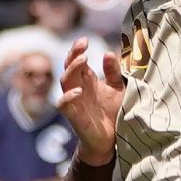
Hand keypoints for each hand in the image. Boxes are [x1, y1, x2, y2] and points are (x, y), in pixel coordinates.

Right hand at [56, 38, 123, 165]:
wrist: (111, 140)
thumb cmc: (113, 113)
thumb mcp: (117, 89)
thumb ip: (113, 72)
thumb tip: (109, 53)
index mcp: (87, 80)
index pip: (77, 60)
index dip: (77, 49)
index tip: (85, 40)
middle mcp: (78, 88)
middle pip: (69, 67)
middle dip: (73, 54)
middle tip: (83, 46)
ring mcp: (74, 101)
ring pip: (65, 81)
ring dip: (72, 69)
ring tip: (83, 60)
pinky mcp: (73, 116)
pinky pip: (63, 105)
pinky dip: (68, 97)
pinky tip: (78, 91)